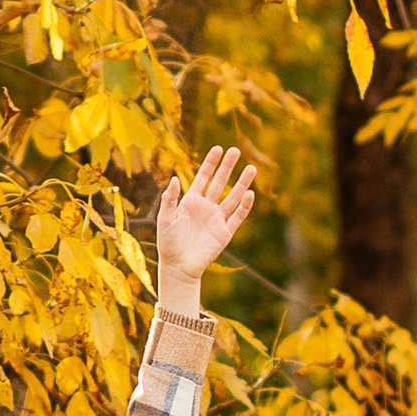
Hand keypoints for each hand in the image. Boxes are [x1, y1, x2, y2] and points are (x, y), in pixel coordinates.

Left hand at [155, 147, 257, 306]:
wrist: (178, 266)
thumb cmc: (168, 243)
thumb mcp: (165, 218)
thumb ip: (169, 199)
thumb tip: (175, 179)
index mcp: (191, 201)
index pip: (203, 177)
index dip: (210, 163)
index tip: (218, 148)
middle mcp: (206, 207)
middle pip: (220, 182)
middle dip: (227, 167)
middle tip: (236, 150)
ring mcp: (217, 219)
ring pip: (233, 197)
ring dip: (242, 183)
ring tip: (251, 168)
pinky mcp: (225, 232)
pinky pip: (237, 216)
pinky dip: (244, 206)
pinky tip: (250, 193)